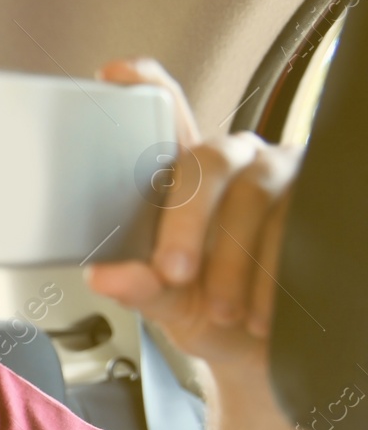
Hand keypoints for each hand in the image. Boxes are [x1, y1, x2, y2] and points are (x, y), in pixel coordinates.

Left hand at [84, 57, 302, 374]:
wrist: (269, 357)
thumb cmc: (213, 316)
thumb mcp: (171, 306)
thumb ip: (141, 287)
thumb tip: (106, 275)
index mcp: (186, 179)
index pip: (166, 117)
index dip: (144, 87)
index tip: (115, 73)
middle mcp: (236, 163)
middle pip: (206, 159)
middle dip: (185, 221)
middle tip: (173, 273)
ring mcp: (284, 176)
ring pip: (254, 196)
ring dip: (233, 264)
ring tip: (223, 311)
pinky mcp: (323, 199)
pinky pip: (297, 221)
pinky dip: (272, 275)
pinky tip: (259, 312)